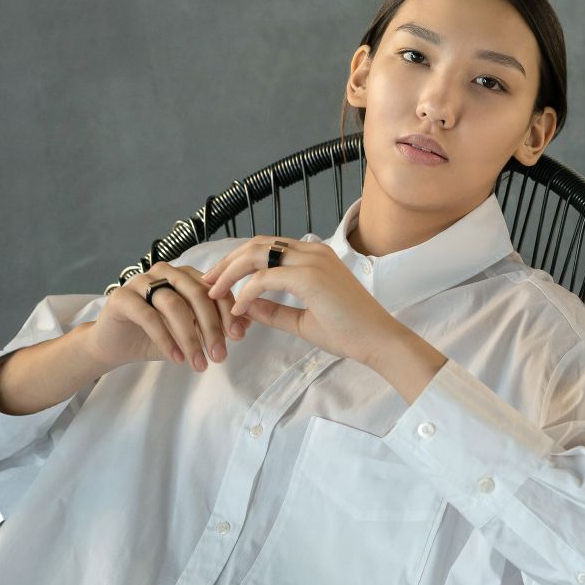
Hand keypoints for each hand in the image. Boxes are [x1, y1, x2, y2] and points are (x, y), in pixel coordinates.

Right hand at [84, 263, 252, 372]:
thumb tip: (248, 323)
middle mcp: (165, 273)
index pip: (214, 289)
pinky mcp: (121, 296)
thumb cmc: (158, 336)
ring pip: (174, 305)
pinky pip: (148, 316)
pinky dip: (166, 339)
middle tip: (220, 356)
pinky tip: (177, 358)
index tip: (239, 337)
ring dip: (190, 338)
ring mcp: (141, 281)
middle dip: (212, 327)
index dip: (228, 312)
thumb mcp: (193, 333)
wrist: (117, 345)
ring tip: (199, 364)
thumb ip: (217, 325)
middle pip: (197, 295)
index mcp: (185, 276)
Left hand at [201, 235, 405, 365]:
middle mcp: (312, 251)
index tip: (219, 280)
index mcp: (314, 256)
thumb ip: (274, 310)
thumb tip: (244, 306)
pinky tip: (237, 309)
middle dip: (226, 262)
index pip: (267, 247)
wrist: (378, 340)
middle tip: (207, 282)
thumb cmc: (349, 332)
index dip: (238, 261)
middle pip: (256, 244)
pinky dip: (245, 292)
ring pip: (256, 254)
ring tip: (214, 292)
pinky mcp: (310, 277)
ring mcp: (312, 260)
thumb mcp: (302, 320)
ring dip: (230, 272)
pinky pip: (264, 278)